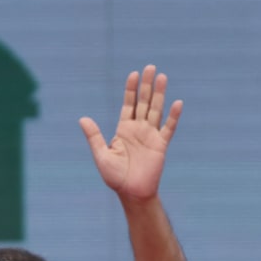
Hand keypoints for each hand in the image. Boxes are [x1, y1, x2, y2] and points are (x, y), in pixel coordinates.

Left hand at [79, 64, 182, 200]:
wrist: (132, 193)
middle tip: (150, 67)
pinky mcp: (161, 146)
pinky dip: (173, 116)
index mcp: (124, 130)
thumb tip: (83, 118)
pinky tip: (177, 103)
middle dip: (146, 85)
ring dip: (159, 94)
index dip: (131, 89)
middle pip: (143, 102)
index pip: (129, 104)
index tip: (134, 74)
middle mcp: (138, 130)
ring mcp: (150, 136)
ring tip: (162, 77)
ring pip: (156, 110)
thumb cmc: (115, 177)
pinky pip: (168, 128)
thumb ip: (94, 136)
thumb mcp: (101, 154)